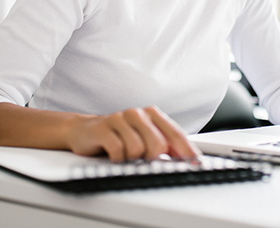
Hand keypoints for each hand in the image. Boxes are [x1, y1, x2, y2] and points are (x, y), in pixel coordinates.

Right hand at [65, 106, 200, 161]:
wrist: (84, 131)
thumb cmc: (118, 137)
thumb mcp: (144, 140)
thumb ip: (166, 147)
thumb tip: (188, 160)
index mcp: (152, 114)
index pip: (176, 134)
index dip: (187, 151)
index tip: (196, 165)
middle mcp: (138, 113)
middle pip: (158, 144)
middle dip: (151, 158)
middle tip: (140, 158)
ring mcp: (120, 118)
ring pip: (138, 149)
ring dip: (131, 159)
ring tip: (124, 154)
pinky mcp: (103, 128)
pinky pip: (119, 151)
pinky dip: (117, 159)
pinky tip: (114, 155)